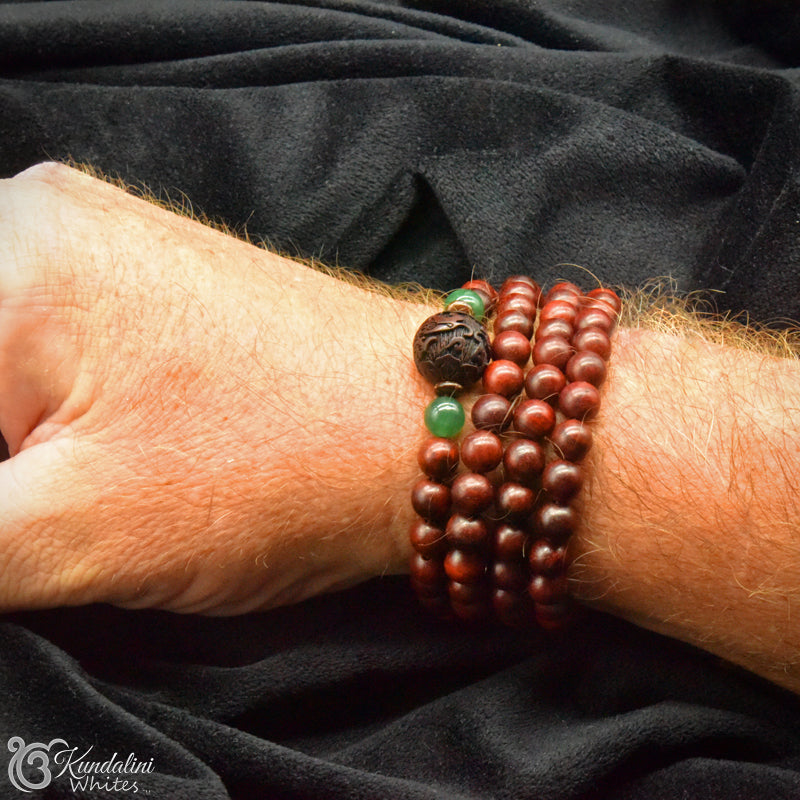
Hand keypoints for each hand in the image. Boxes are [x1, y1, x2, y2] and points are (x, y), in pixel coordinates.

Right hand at [0, 163, 428, 613]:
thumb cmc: (282, 467)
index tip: (27, 513)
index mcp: (10, 256)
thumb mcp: (69, 528)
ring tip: (93, 483)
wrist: (422, 431)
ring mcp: (104, 244)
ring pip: (7, 359)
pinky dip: (43, 412)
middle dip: (7, 455)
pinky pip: (42, 345)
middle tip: (55, 506)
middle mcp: (45, 221)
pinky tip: (96, 452)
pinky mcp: (147, 282)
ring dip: (22, 443)